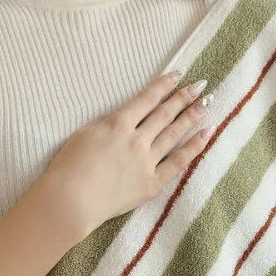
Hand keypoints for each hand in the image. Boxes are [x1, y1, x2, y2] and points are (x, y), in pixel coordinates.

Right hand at [43, 69, 213, 237]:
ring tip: (207, 104)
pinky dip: (194, 147)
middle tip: (200, 85)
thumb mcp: (85, 133)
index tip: (178, 74)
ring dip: (192, 116)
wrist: (71, 200)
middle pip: (165, 114)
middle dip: (183, 97)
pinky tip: (206, 134)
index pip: (147, 99)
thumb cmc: (68, 167)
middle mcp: (136, 139)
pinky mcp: (152, 183)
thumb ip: (109, 124)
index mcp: (118, 123)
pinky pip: (178, 162)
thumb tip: (127, 118)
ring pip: (174, 134)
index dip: (164, 85)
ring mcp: (146, 161)